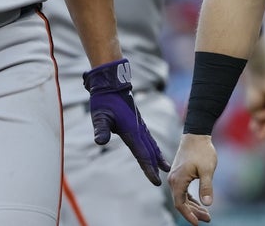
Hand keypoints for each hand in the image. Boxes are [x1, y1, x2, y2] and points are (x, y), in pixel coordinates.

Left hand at [83, 58, 170, 185]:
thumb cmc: (104, 101)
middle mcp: (138, 129)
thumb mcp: (99, 115)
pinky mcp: (137, 123)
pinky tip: (155, 151)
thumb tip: (100, 141)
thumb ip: (100, 129)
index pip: (142, 153)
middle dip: (155, 165)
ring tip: (165, 167)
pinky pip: (148, 138)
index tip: (155, 180)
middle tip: (163, 179)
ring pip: (151, 144)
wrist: (111, 85)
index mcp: (131, 130)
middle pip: (149, 151)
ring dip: (158, 156)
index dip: (149, 168)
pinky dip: (154, 147)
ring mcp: (139, 125)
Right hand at [169, 133, 216, 224]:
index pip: (180, 205)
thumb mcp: (207, 170)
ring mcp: (175, 177)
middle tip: (208, 219)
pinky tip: (200, 204)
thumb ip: (206, 187)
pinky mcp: (179, 174)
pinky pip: (183, 192)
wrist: (196, 134)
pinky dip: (191, 199)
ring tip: (207, 214)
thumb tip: (208, 204)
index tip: (198, 223)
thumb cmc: (202, 151)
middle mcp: (173, 180)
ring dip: (193, 207)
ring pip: (182, 198)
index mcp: (178, 180)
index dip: (189, 216)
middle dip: (194, 212)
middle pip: (181, 203)